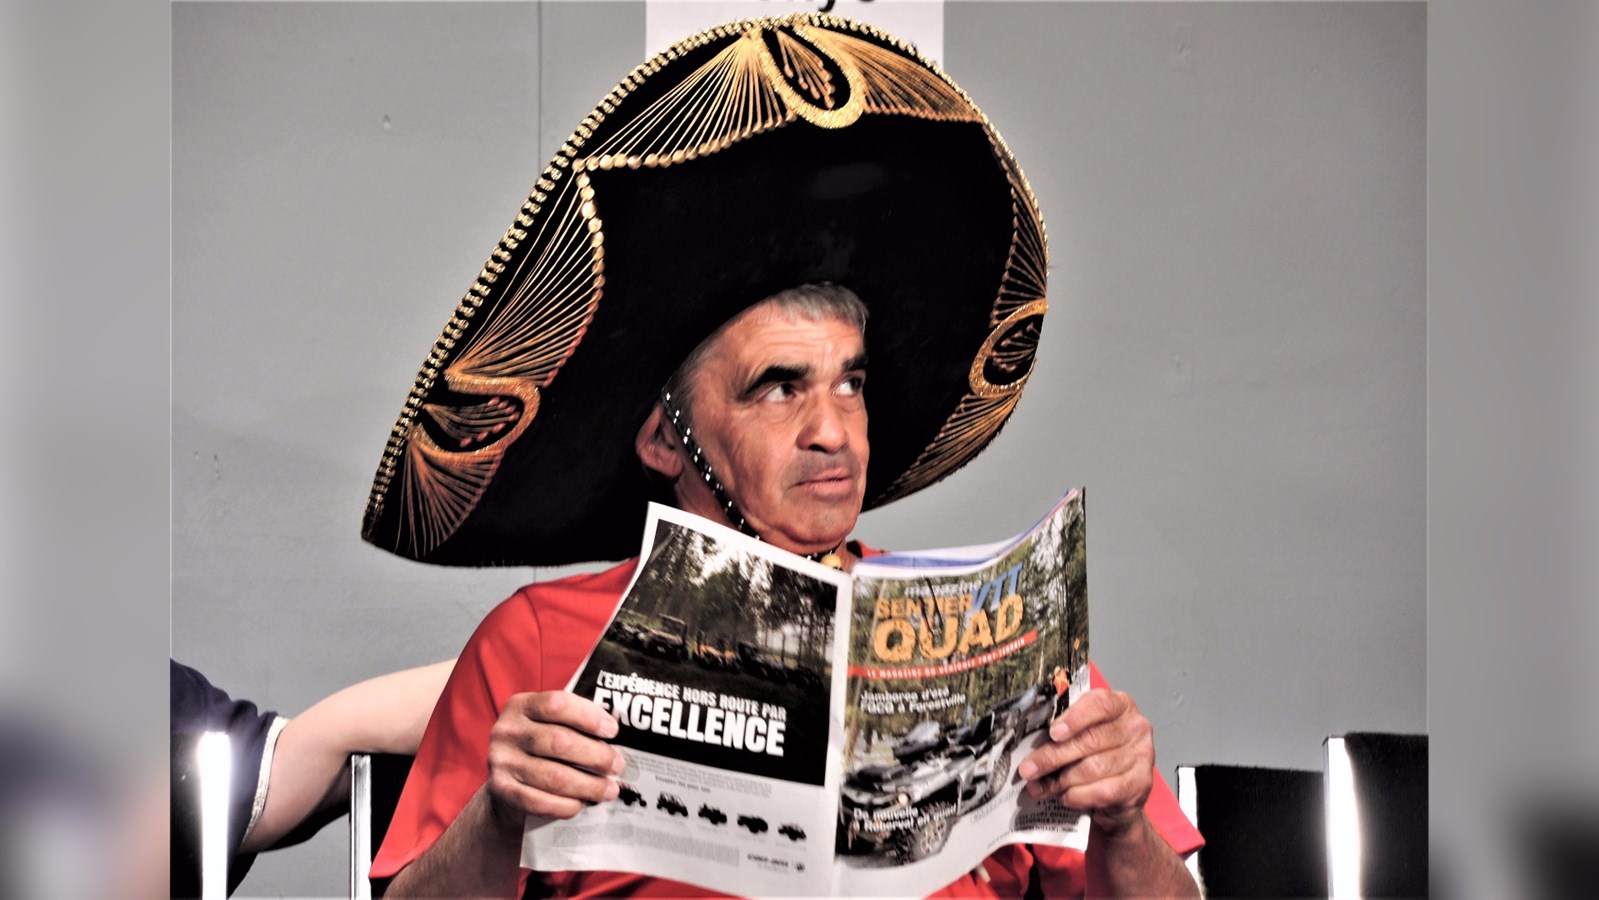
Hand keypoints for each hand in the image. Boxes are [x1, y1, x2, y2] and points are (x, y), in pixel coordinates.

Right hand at [484, 691, 625, 828]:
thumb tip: (614, 731)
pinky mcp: (501, 790)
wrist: (505, 780)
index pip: (557, 704)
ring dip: (588, 785)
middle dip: (596, 755)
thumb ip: (575, 722)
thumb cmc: (540, 747)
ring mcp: (502, 761)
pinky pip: (540, 802)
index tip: (613, 731)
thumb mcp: (549, 724)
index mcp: (522, 705)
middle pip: (559, 741)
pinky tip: (582, 804)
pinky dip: (566, 805)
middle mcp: (507, 731)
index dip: (589, 717)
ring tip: (609, 789)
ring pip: (554, 776)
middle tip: (617, 765)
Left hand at [1016, 689, 1154, 835]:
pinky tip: (1066, 796)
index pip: (1100, 704)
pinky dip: (1079, 795)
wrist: (1119, 795)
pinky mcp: (1140, 785)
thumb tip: (1029, 742)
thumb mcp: (1082, 735)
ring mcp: (1142, 757)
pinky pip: (1103, 791)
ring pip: (1093, 768)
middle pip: (1090, 740)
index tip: (1053, 732)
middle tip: (1029, 769)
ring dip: (1062, 780)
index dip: (1074, 718)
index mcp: (1120, 706)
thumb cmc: (1095, 756)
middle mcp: (1136, 728)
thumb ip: (1063, 732)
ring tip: (1042, 786)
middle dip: (1053, 756)